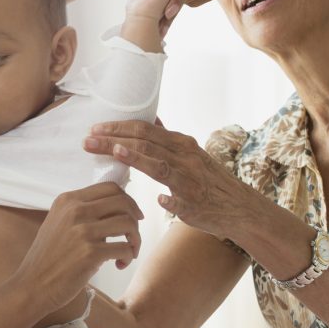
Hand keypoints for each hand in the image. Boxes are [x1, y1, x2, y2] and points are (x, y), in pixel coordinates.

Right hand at [14, 182, 143, 311]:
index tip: (133, 216)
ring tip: (129, 252)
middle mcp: (75, 211)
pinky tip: (120, 264)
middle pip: (123, 202)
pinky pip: (125, 248)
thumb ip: (82, 212)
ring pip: (128, 223)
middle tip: (133, 235)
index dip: (128, 201)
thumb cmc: (48, 258)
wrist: (32, 285)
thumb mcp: (59, 223)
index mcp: (67, 200)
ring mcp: (82, 231)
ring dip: (135, 239)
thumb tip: (117, 209)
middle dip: (135, 219)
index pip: (110, 187)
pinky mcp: (90, 253)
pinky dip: (128, 256)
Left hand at [83, 119, 247, 238]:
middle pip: (146, 143)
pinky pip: (180, 202)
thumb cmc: (209, 181)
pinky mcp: (195, 205)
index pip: (144, 130)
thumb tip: (149, 119)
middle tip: (88, 140)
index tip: (95, 129)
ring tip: (113, 151)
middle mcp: (186, 158)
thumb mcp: (190, 153)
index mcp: (181, 144)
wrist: (240, 208)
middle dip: (115, 140)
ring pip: (160, 165)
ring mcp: (191, 181)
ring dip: (136, 157)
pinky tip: (158, 198)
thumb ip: (166, 140)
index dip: (118, 128)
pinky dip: (170, 199)